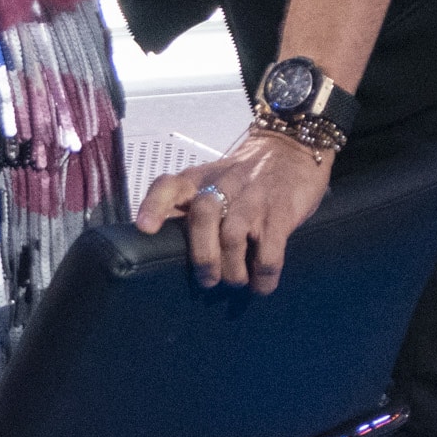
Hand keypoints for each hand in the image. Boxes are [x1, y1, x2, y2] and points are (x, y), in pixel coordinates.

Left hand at [134, 127, 333, 292]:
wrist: (290, 151)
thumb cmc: (244, 175)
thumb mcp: (211, 180)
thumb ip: (188, 204)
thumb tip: (160, 239)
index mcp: (198, 179)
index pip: (169, 185)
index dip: (154, 205)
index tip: (146, 228)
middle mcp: (223, 186)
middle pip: (202, 216)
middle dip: (202, 254)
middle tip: (207, 279)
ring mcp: (253, 200)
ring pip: (232, 236)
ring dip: (231, 268)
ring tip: (234, 281)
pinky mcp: (281, 215)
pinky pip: (269, 251)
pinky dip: (263, 274)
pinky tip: (260, 285)